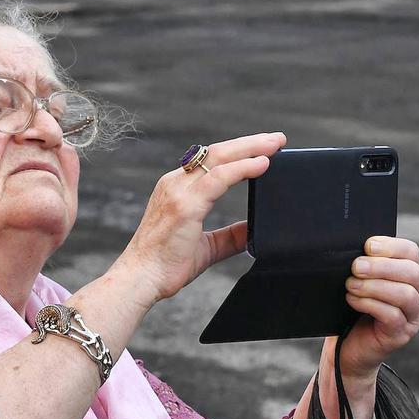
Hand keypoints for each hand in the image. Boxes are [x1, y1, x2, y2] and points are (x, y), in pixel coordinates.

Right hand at [116, 133, 287, 305]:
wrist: (141, 279)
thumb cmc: (165, 264)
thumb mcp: (206, 246)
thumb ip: (230, 235)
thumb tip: (252, 230)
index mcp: (177, 189)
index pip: (211, 161)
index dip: (238, 152)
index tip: (264, 148)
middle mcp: (175, 183)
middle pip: (217, 152)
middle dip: (250, 143)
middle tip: (278, 138)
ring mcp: (178, 192)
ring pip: (219, 158)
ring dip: (250, 149)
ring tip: (275, 144)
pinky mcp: (185, 205)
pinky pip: (218, 179)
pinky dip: (242, 169)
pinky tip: (261, 165)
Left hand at [340, 236, 418, 378]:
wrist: (351, 343)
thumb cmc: (357, 305)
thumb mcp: (364, 280)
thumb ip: (367, 263)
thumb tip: (355, 248)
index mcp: (413, 273)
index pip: (412, 252)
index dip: (391, 246)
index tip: (367, 246)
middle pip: (412, 272)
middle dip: (381, 266)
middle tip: (356, 267)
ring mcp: (414, 316)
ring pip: (405, 294)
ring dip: (374, 286)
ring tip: (351, 285)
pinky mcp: (402, 334)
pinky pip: (392, 316)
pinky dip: (370, 304)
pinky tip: (353, 300)